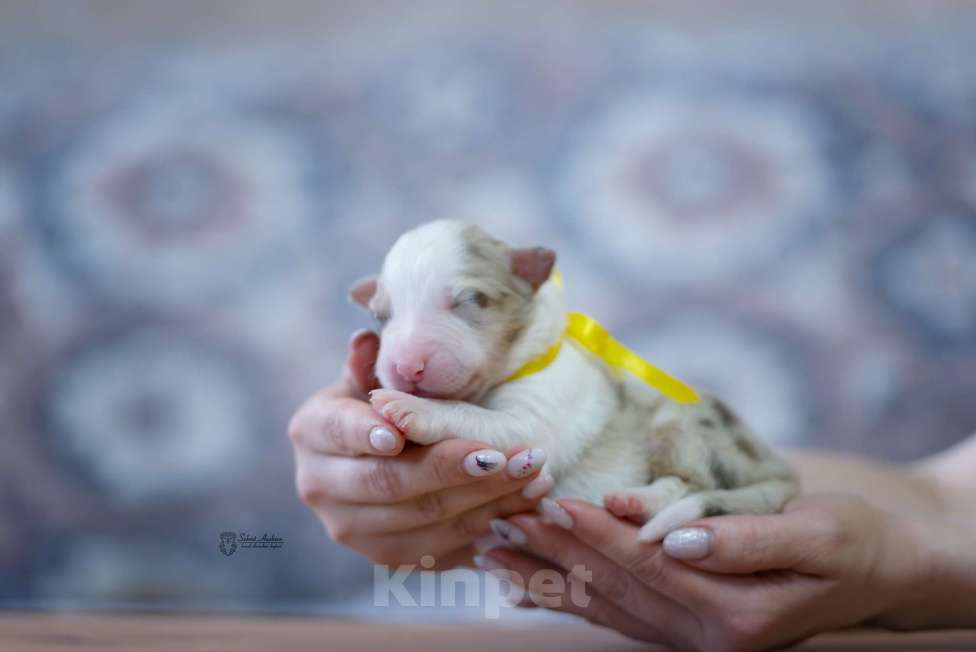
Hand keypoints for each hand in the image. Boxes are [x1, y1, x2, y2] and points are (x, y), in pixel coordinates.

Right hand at [288, 330, 550, 567]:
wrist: (373, 452)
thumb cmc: (378, 401)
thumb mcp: (369, 375)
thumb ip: (370, 364)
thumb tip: (366, 340)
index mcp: (311, 432)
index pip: (340, 432)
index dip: (369, 434)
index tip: (402, 433)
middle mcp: (320, 486)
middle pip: (389, 483)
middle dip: (452, 469)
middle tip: (505, 454)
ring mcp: (352, 529)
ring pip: (423, 521)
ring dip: (483, 500)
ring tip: (531, 475)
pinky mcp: (387, 556)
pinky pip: (442, 549)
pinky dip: (486, 528)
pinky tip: (522, 506)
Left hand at [481, 494, 943, 650]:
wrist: (878, 572)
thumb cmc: (851, 543)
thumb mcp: (812, 534)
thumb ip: (741, 540)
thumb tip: (676, 535)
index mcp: (736, 614)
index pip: (649, 568)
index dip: (598, 534)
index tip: (554, 500)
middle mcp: (707, 638)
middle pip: (617, 588)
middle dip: (559, 551)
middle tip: (508, 517)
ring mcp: (693, 640)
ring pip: (606, 606)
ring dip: (549, 578)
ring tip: (497, 551)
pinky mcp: (685, 629)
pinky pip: (616, 618)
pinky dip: (571, 600)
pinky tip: (530, 588)